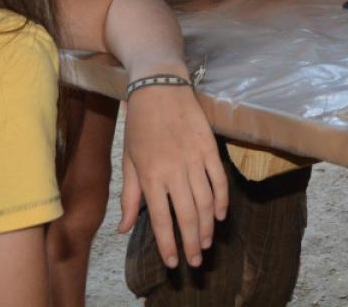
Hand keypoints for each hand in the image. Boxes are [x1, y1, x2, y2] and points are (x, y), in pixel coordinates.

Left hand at [117, 83, 228, 269]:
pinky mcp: (209, 147)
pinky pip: (219, 179)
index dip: (168, 244)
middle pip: (187, 215)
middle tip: (196, 260)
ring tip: (207, 242)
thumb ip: (130, 197)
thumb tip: (125, 229)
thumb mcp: (128, 159)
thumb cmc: (139, 124)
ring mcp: (194, 158)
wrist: (159, 86)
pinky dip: (222, 199)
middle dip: (192, 242)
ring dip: (207, 226)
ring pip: (206, 201)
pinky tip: (221, 215)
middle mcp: (173, 170)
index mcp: (150, 175)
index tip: (173, 262)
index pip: (161, 219)